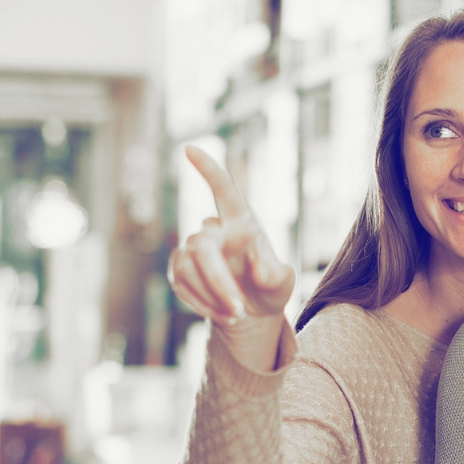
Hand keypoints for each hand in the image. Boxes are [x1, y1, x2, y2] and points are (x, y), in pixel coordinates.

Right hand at [166, 147, 296, 361]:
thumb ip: (276, 274)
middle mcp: (215, 229)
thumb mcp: (284, 283)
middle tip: (238, 310)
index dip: (208, 170)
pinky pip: (181, 283)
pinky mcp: (179, 269)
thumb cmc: (270, 288)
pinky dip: (202, 303)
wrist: (252, 311)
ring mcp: (193, 248)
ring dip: (211, 296)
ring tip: (236, 314)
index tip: (189, 149)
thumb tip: (258, 270)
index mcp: (242, 221)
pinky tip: (221, 314)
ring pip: (188, 268)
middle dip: (218, 281)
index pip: (224, 189)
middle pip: (202, 246)